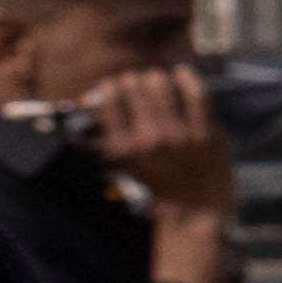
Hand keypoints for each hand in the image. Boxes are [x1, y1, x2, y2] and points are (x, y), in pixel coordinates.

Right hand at [85, 58, 241, 282]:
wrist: (196, 210)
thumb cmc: (158, 187)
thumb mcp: (125, 171)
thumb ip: (104, 150)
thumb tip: (73, 135)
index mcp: (125, 150)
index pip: (109, 106)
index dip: (109, 90)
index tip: (110, 84)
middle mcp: (150, 140)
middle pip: (136, 92)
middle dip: (132, 81)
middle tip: (133, 79)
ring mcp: (181, 135)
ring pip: (163, 90)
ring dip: (156, 79)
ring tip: (153, 78)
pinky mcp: (208, 133)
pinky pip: (197, 96)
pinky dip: (188, 79)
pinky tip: (181, 72)